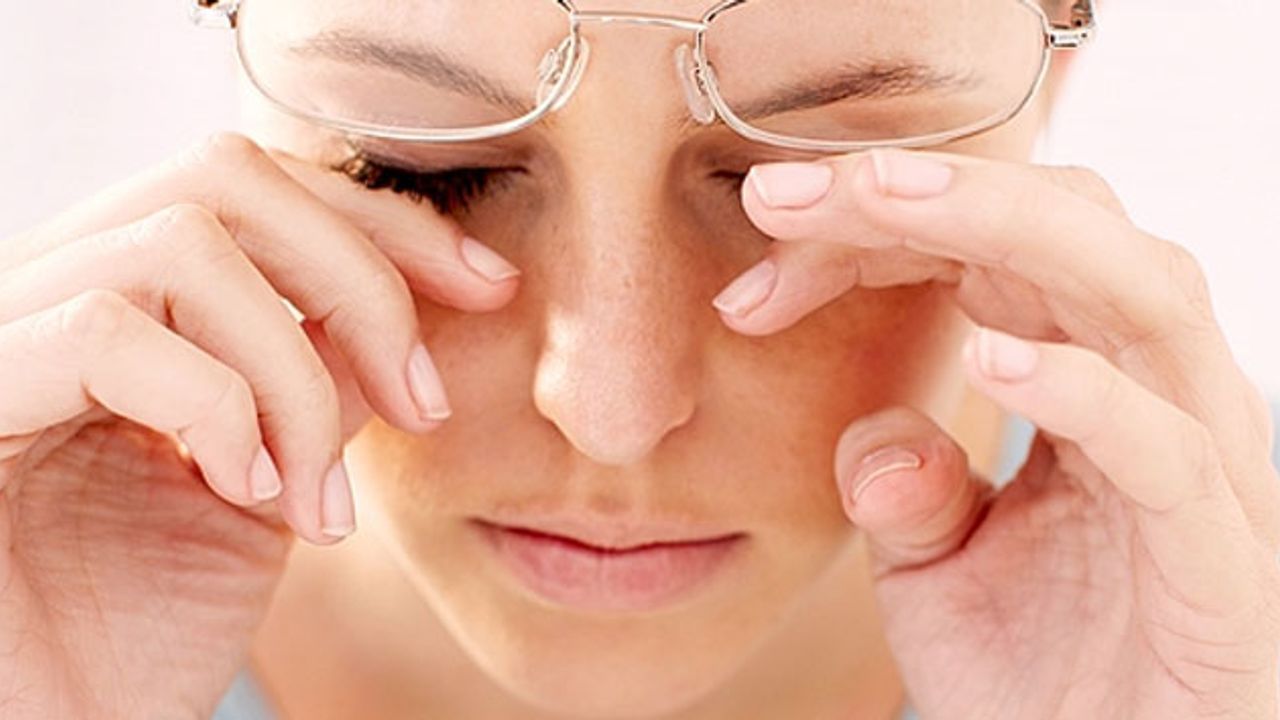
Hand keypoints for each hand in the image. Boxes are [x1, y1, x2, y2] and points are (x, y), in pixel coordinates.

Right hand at [0, 133, 518, 718]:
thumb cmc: (140, 631)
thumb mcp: (270, 487)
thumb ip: (320, 384)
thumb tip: (403, 301)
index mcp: (119, 297)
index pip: (256, 187)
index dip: (382, 224)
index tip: (488, 288)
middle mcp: (44, 290)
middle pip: (223, 177)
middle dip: (363, 279)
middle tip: (426, 403)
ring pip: (181, 246)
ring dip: (296, 375)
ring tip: (320, 498)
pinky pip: (104, 333)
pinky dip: (214, 405)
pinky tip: (244, 492)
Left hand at [720, 149, 1279, 718]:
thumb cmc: (1032, 679)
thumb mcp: (933, 566)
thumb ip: (902, 484)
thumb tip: (878, 432)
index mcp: (1086, 383)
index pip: (991, 254)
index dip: (876, 229)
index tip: (765, 230)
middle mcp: (1153, 398)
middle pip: (1070, 234)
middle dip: (930, 191)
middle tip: (792, 186)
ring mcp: (1200, 470)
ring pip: (1140, 295)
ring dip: (1007, 229)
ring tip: (886, 200)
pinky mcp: (1220, 562)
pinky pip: (1167, 449)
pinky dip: (1083, 389)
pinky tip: (990, 358)